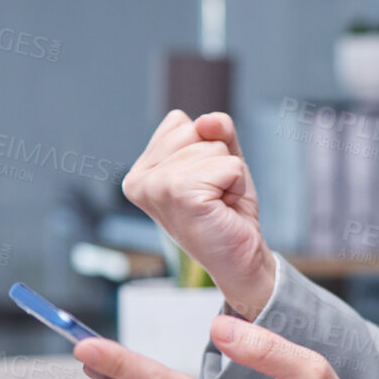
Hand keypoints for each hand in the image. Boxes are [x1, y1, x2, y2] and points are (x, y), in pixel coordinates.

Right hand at [123, 110, 275, 318]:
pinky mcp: (181, 193)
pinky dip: (236, 184)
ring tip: (217, 203)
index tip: (203, 183)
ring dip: (228, 174)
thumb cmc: (225, 211)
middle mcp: (139, 179)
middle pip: (195, 129)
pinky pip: (228, 164)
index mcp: (140, 171)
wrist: (239, 257)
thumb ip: (215, 130)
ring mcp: (157, 186)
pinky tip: (223, 207)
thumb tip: (207, 121)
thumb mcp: (220, 159)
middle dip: (217, 158)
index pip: (178, 122)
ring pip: (213, 146)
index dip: (204, 147)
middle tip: (213, 195)